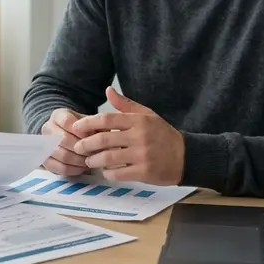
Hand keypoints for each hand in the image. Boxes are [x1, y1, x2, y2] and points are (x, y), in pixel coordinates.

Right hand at [40, 108, 91, 175]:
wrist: (68, 137)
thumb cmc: (82, 129)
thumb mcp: (89, 122)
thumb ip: (95, 126)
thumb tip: (100, 137)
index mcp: (58, 115)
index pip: (67, 121)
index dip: (82, 131)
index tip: (94, 137)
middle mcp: (47, 128)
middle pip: (63, 139)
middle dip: (82, 148)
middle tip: (94, 152)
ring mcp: (44, 145)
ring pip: (62, 155)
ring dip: (79, 160)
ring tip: (90, 160)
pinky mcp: (46, 162)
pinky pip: (60, 168)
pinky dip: (74, 169)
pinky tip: (83, 167)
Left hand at [70, 87, 184, 184]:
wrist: (186, 156)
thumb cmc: (163, 135)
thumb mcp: (148, 115)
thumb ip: (126, 105)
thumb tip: (108, 90)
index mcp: (139, 121)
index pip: (107, 119)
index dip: (88, 123)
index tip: (76, 127)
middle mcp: (139, 136)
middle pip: (104, 138)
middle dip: (86, 144)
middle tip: (78, 147)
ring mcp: (142, 155)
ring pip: (108, 157)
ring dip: (94, 160)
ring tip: (89, 160)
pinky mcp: (144, 172)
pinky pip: (118, 173)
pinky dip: (108, 173)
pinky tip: (105, 171)